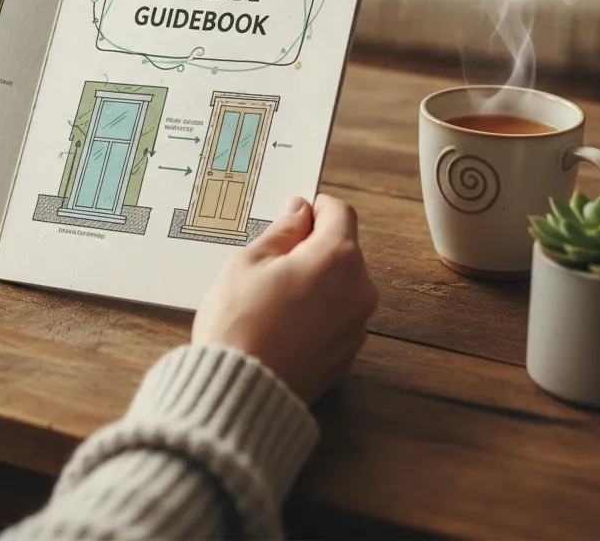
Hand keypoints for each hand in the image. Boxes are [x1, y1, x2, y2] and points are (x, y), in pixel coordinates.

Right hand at [192, 193, 377, 405]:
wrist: (241, 392)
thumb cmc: (239, 322)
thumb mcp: (249, 261)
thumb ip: (282, 231)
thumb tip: (298, 211)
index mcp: (338, 258)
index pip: (339, 211)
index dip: (312, 208)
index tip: (289, 216)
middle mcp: (359, 290)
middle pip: (342, 249)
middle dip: (311, 247)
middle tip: (270, 260)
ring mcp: (357, 326)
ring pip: (340, 285)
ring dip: (314, 280)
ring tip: (271, 296)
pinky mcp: (347, 355)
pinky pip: (335, 317)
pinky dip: (315, 312)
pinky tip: (281, 323)